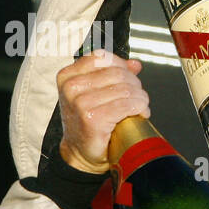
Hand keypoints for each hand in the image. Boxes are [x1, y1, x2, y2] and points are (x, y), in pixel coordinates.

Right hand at [58, 51, 150, 173]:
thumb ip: (114, 74)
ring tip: (140, 108)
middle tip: (138, 98)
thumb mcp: (96, 92)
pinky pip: (127, 105)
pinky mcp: (93, 118)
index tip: (128, 80)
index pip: (103, 58)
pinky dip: (140, 109)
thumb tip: (135, 64)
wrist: (81, 151)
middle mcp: (71, 87)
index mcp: (68, 76)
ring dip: (141, 99)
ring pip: (126, 89)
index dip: (122, 67)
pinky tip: (140, 114)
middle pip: (118, 74)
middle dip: (135, 85)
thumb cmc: (89, 121)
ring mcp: (80, 103)